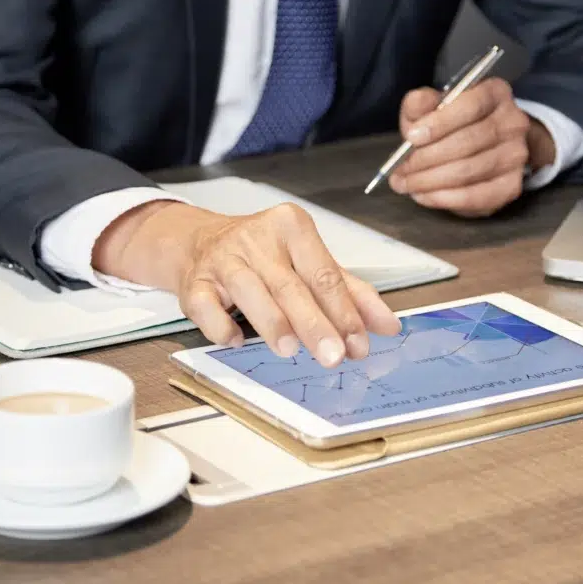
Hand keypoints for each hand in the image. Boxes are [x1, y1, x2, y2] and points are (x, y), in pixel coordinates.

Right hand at [91, 200, 401, 366]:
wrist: (200, 242)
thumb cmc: (265, 255)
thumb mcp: (312, 265)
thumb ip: (352, 294)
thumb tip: (389, 326)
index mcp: (291, 227)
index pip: (324, 274)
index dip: (344, 312)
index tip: (359, 343)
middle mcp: (256, 238)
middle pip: (291, 285)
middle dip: (315, 324)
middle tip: (333, 356)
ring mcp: (222, 258)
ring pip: (250, 291)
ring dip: (271, 323)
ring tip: (290, 350)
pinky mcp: (193, 281)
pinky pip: (204, 305)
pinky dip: (220, 326)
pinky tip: (236, 340)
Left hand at [390, 77, 556, 216]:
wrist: (483, 149)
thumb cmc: (452, 125)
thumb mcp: (432, 107)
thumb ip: (421, 103)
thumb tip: (417, 104)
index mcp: (496, 93)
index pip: (471, 105)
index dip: (439, 123)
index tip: (411, 137)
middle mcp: (514, 122)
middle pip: (468, 142)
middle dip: (427, 158)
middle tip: (400, 170)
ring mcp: (516, 156)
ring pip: (468, 170)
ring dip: (430, 181)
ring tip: (406, 184)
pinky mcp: (511, 187)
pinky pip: (475, 196)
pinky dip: (443, 198)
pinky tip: (424, 195)